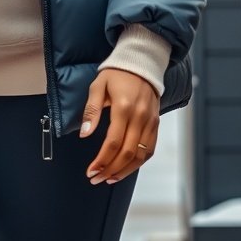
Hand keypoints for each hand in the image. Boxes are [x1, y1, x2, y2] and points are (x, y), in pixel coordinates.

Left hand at [81, 68, 159, 185]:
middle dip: (111, 170)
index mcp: (123, 108)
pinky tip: (126, 168)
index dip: (101, 160)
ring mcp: (150, 121)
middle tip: (96, 178)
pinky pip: (150, 149)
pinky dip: (139, 162)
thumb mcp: (97, 86)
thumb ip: (91, 110)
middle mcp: (140, 117)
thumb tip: (84, 134)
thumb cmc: (116, 73)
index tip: (91, 171)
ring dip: (125, 171)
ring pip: (141, 155)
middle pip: (127, 153)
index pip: (113, 142)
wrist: (141, 62)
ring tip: (109, 178)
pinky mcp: (156, 123)